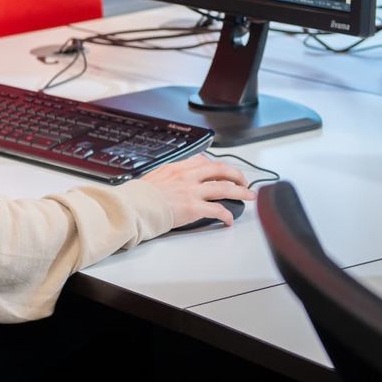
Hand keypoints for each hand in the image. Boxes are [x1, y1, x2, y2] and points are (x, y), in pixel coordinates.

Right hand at [139, 153, 254, 227]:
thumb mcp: (152, 178)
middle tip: (243, 181)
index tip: (220, 170)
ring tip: (248, 196)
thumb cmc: (137, 197)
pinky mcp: (194, 207)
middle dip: (236, 175)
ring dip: (241, 192)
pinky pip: (218, 209)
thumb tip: (170, 184)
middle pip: (220, 170)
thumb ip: (166, 178)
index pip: (202, 161)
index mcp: (176, 168)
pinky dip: (227, 215)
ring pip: (225, 188)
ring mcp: (192, 191)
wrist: (133, 206)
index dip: (216, 166)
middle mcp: (187, 176)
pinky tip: (229, 220)